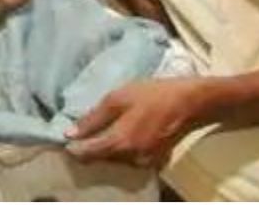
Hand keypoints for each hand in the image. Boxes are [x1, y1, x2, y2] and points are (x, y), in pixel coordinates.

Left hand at [66, 78, 208, 168]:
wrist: (191, 102)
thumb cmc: (153, 95)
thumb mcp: (118, 99)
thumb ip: (93, 119)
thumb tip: (69, 133)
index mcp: (120, 143)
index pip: (87, 155)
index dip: (73, 148)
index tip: (67, 138)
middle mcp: (131, 159)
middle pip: (100, 159)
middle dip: (91, 147)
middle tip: (86, 129)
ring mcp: (145, 162)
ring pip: (115, 160)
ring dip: (107, 148)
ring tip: (107, 127)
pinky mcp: (155, 161)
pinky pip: (130, 159)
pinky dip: (123, 149)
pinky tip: (125, 131)